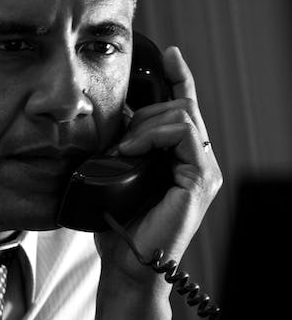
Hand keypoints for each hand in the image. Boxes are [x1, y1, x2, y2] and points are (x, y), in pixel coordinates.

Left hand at [96, 45, 222, 284]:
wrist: (127, 265)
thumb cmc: (118, 227)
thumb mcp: (115, 175)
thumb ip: (123, 146)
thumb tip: (115, 114)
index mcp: (181, 159)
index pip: (185, 108)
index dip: (180, 78)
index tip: (168, 54)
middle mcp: (198, 162)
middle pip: (180, 107)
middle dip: (144, 112)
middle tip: (119, 138)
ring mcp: (203, 170)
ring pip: (182, 115)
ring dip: (145, 125)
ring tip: (122, 149)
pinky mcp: (201, 179)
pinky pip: (183, 133)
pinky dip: (154, 134)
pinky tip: (131, 150)